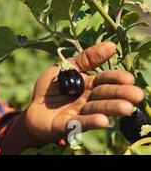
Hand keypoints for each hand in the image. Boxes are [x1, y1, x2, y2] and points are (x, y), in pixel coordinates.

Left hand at [24, 41, 144, 142]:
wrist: (33, 110)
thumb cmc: (51, 88)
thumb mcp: (65, 67)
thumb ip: (85, 58)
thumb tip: (111, 45)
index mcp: (87, 84)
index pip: (103, 80)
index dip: (115, 78)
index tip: (129, 78)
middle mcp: (87, 99)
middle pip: (103, 95)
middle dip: (120, 94)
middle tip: (137, 95)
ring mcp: (78, 113)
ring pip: (96, 109)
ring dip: (111, 108)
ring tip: (126, 108)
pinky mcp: (68, 125)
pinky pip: (80, 123)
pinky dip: (92, 121)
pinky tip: (104, 121)